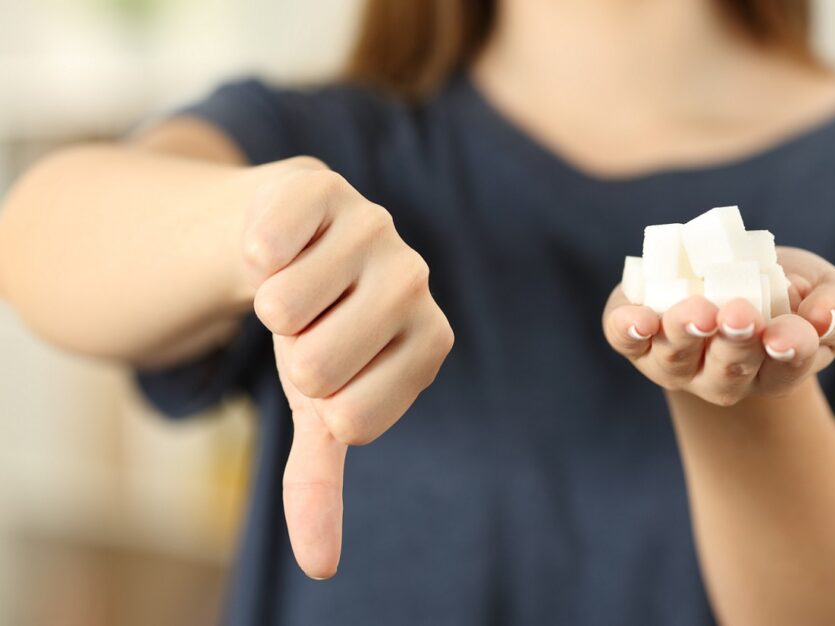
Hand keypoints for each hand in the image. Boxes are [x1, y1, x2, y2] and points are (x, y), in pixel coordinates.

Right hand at [241, 157, 453, 578]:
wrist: (282, 247)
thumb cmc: (314, 335)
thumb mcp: (317, 410)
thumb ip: (321, 480)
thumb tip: (320, 568)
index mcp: (431, 342)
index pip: (354, 416)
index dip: (317, 402)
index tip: (329, 372)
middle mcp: (416, 280)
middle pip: (316, 364)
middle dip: (287, 355)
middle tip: (306, 327)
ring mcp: (374, 227)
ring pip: (283, 305)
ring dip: (266, 307)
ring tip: (294, 286)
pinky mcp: (323, 186)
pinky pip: (266, 241)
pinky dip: (250, 254)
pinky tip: (275, 244)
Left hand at [603, 247, 834, 405]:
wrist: (722, 273)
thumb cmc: (782, 291)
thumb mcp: (824, 290)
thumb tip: (825, 318)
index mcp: (775, 369)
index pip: (786, 366)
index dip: (788, 349)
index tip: (785, 334)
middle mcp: (721, 377)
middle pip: (729, 371)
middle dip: (734, 344)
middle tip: (739, 316)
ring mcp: (674, 362)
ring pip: (676, 359)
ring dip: (685, 334)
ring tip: (696, 312)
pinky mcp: (636, 338)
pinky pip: (626, 341)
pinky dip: (627, 330)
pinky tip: (634, 318)